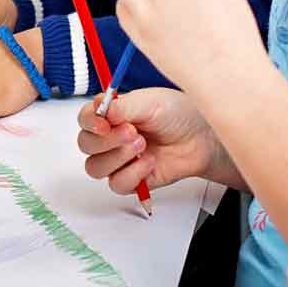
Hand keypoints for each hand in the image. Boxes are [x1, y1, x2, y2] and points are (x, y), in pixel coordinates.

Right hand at [76, 87, 234, 195]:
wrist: (202, 139)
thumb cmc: (178, 115)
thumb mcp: (150, 102)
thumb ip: (122, 106)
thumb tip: (99, 109)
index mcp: (110, 114)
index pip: (84, 119)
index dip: (90, 123)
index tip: (103, 123)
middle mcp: (111, 137)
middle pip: (86, 145)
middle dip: (107, 141)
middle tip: (133, 132)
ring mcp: (120, 160)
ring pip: (96, 168)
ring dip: (118, 158)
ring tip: (142, 146)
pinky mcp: (132, 180)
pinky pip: (117, 184)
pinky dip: (132, 174)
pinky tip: (149, 163)